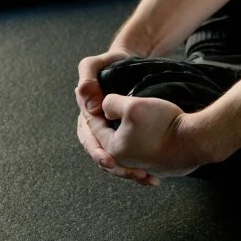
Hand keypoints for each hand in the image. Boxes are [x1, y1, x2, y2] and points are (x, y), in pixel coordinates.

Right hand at [75, 48, 159, 185]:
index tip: (110, 160)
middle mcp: (97, 130)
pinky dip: (140, 167)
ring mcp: (113, 136)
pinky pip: (131, 157)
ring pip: (118, 161)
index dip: (98, 153)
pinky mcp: (128, 137)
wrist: (131, 64)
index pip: (90, 140)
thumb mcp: (93, 65)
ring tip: (147, 177)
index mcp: (86, 118)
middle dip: (119, 169)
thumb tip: (91, 107)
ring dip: (130, 172)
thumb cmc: (111, 63)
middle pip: (105, 156)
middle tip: (135, 174)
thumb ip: (87, 81)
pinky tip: (153, 175)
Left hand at [98, 94, 200, 177]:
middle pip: (106, 142)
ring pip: (124, 151)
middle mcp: (125, 162)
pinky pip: (141, 160)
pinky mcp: (158, 168)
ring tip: (118, 129)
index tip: (94, 97)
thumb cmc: (163, 124)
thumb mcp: (133, 105)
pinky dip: (137, 152)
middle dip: (102, 127)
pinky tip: (139, 143)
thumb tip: (104, 108)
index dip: (94, 108)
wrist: (194, 140)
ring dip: (120, 140)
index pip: (95, 126)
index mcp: (113, 148)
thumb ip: (111, 103)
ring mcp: (143, 167)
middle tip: (101, 114)